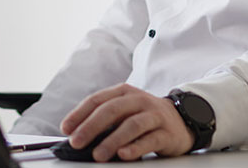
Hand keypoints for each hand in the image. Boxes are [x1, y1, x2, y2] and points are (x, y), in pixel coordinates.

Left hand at [59, 83, 194, 160]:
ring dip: (112, 140)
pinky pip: (149, 140)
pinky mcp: (166, 133)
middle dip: (91, 127)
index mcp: (124, 92)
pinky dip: (135, 148)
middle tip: (76, 142)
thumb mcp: (125, 111)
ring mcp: (154, 115)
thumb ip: (105, 119)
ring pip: (131, 125)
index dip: (79, 114)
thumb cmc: (145, 116)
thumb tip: (78, 134)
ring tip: (98, 154)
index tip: (66, 128)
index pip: (97, 100)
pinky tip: (123, 155)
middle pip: (112, 110)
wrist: (182, 120)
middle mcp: (139, 100)